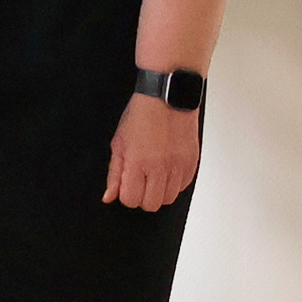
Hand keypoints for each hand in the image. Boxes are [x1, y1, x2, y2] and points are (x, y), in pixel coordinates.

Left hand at [104, 92, 200, 211]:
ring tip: (155, 174)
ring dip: (160, 191)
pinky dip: (175, 183)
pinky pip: (184, 186)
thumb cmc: (142, 114)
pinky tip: (167, 169)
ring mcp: (178, 166)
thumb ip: (114, 173)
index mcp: (138, 163)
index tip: (128, 185)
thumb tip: (110, 196)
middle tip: (141, 181)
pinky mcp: (192, 162)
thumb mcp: (119, 143)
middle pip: (151, 205)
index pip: (131, 199)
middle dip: (143, 197)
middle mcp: (160, 167)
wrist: (167, 96)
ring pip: (169, 199)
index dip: (127, 194)